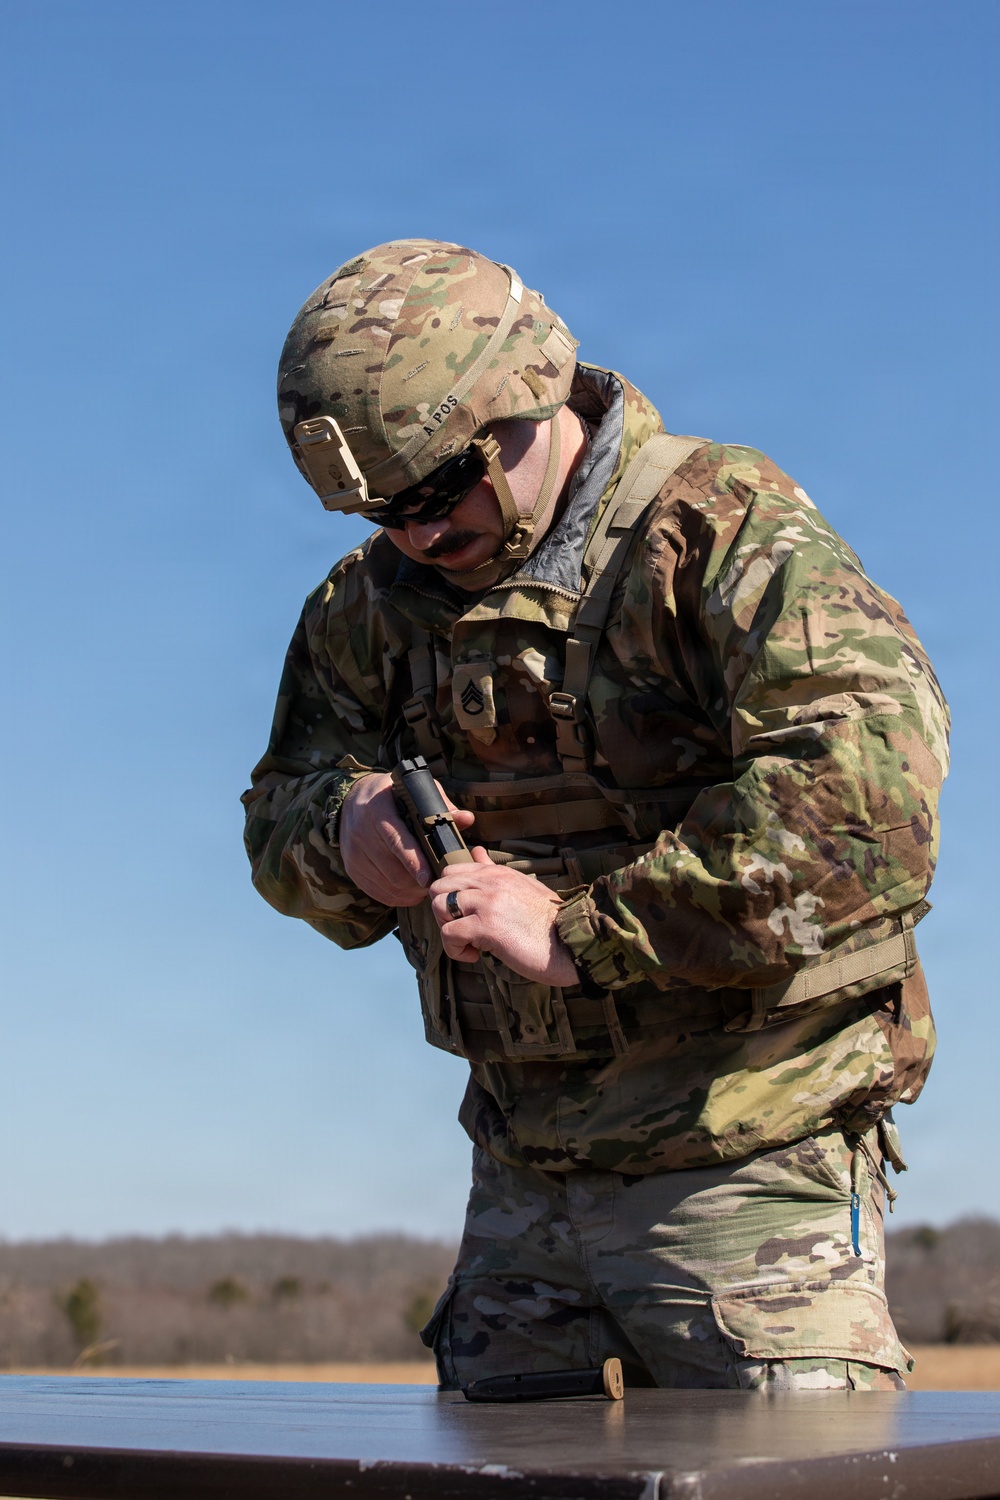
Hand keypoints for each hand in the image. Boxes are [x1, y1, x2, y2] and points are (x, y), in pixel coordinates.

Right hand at [339, 773, 475, 907]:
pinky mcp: (352, 868)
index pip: (396, 842)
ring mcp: (354, 853)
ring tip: (427, 887)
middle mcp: (361, 832)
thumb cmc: (391, 795)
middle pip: (393, 869)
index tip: (428, 876)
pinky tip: (411, 892)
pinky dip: (397, 896)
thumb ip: (440, 805)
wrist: (352, 800)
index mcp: (378, 810)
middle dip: (417, 882)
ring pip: (387, 884)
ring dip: (410, 891)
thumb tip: (466, 819)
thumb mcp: (413, 791)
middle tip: (438, 882)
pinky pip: (377, 892)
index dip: (413, 862)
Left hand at [429, 848, 578, 986]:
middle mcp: (490, 882)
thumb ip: (494, 870)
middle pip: (438, 886)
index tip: (465, 914)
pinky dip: (455, 949)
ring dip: (447, 929)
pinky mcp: (486, 927)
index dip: (449, 895)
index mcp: (497, 872)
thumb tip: (477, 851)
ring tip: (469, 942)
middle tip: (462, 929)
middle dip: (443, 912)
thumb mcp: (521, 886)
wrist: (572, 942)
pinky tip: (476, 955)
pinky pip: (448, 934)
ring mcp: (487, 903)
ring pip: (439, 906)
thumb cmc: (548, 922)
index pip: (451, 870)